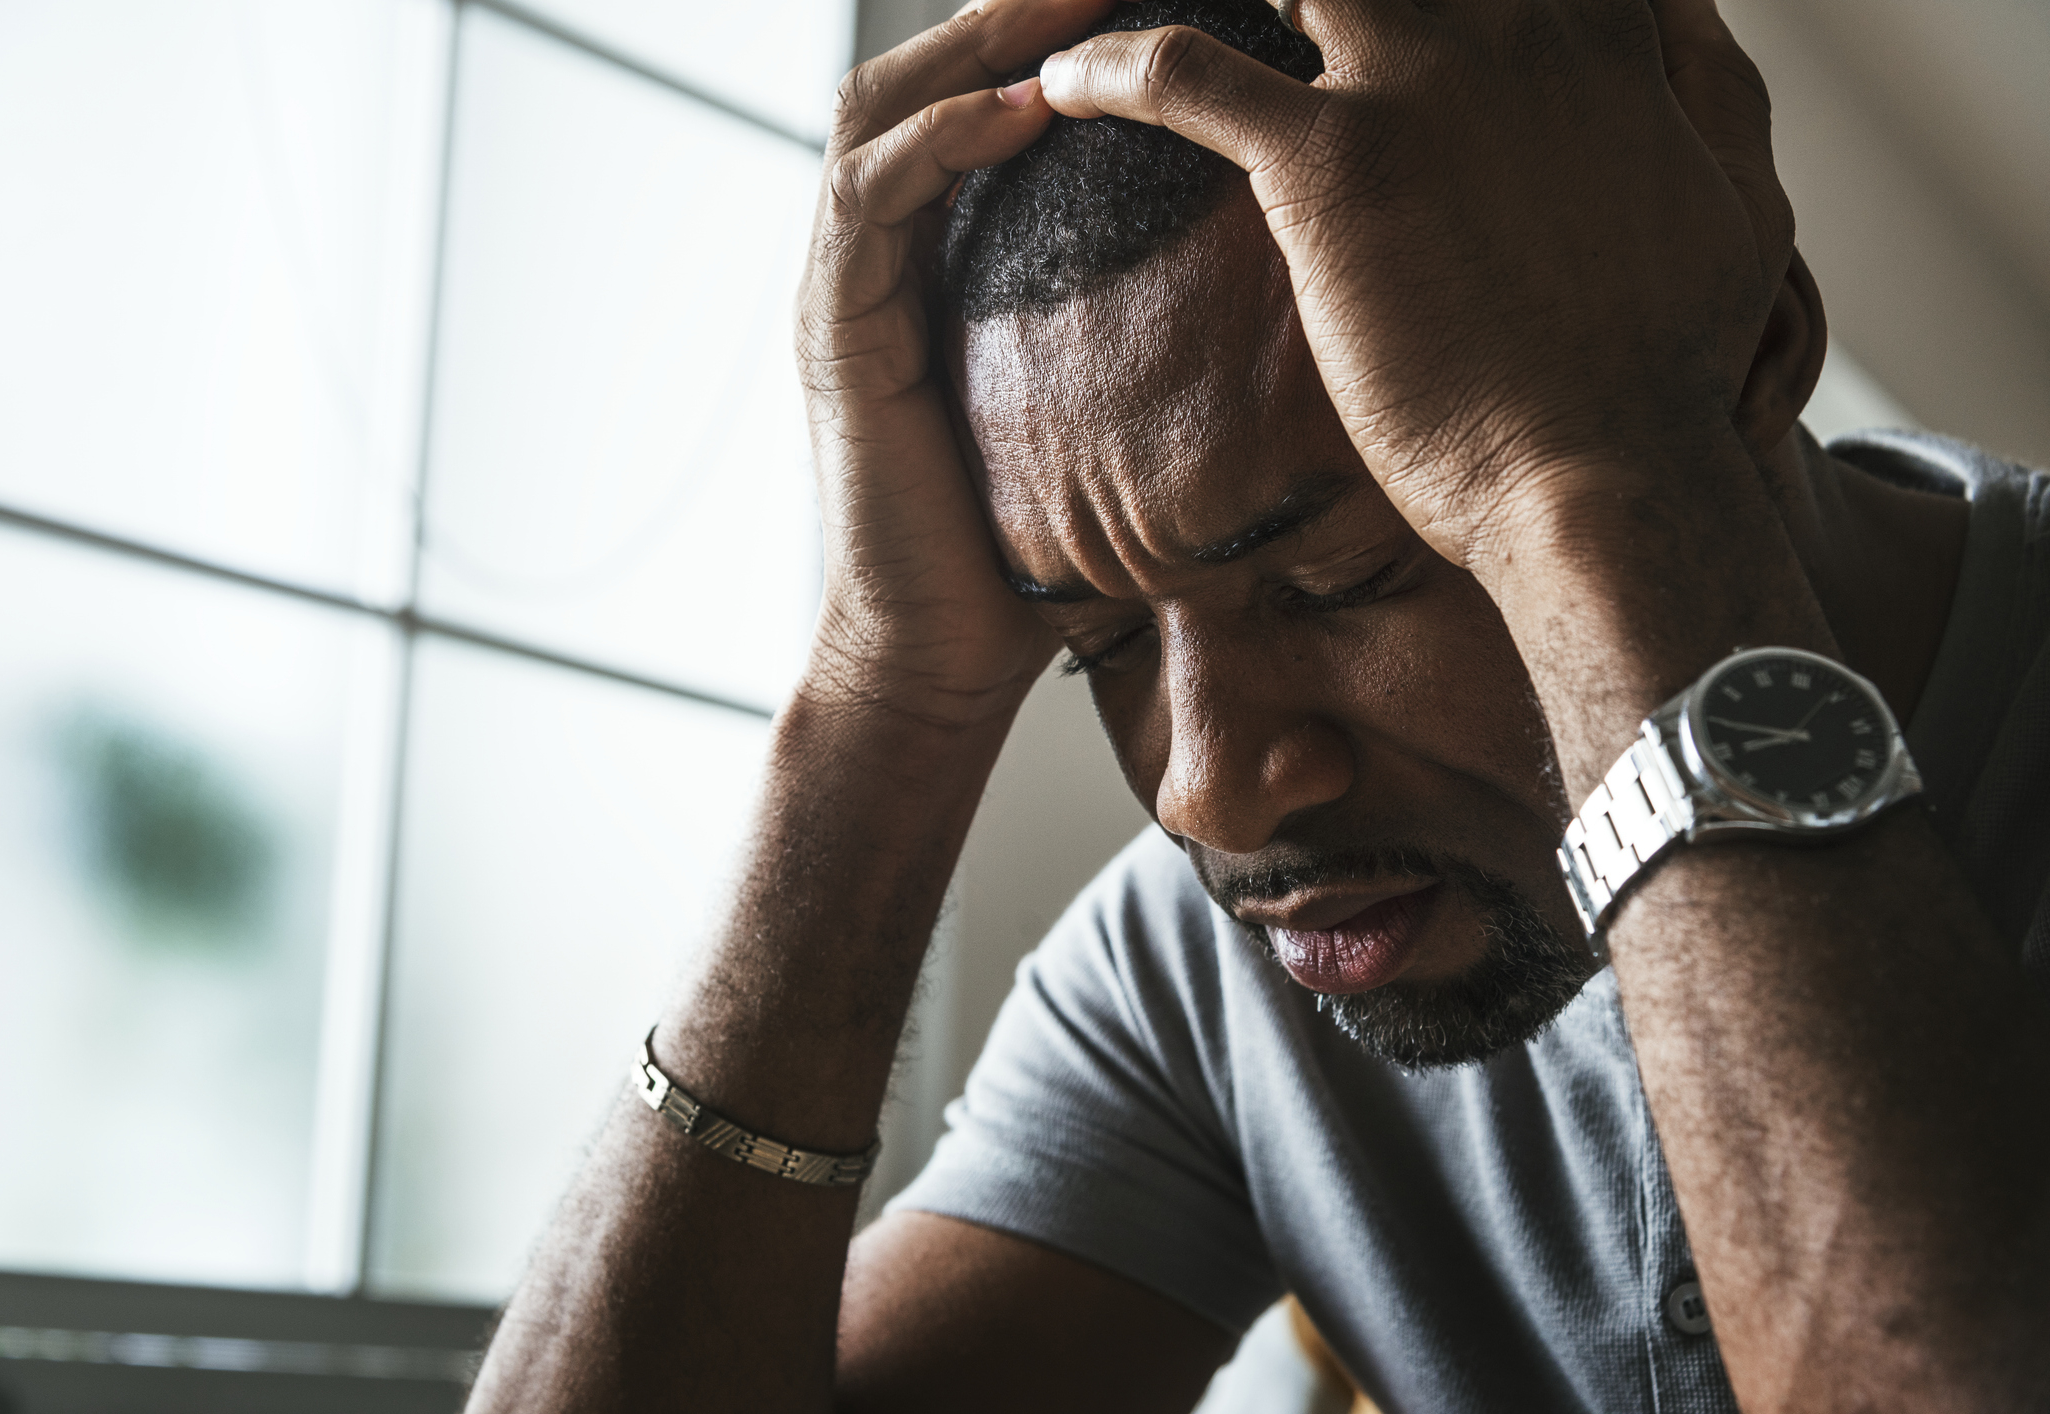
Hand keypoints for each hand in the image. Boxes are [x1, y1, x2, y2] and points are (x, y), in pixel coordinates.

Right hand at [795, 0, 1112, 725]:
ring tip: (1070, 4)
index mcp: (936, 261)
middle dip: (1013, 10)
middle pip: (923, 75)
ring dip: (975, 44)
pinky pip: (870, 200)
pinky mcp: (834, 333)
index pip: (976, 100)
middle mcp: (879, 256)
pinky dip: (942, 140)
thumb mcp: (1101, 414)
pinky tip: (1023, 108)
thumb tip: (1285, 296)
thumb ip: (1144, 339)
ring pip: (879, 111)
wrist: (941, 655)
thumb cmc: (1029, 549)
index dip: (1048, 36)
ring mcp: (846, 288)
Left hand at [1035, 0, 1794, 570]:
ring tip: (1098, 10)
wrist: (1607, 475)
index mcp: (1598, 23)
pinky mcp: (1336, 163)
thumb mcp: (1741, 195)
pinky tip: (1065, 85)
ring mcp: (1421, 80)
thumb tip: (1679, 17)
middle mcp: (1512, 20)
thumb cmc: (1671, 366)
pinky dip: (1111, 67)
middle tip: (1254, 9)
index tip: (1332, 14)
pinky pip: (1184, 74)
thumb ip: (1706, 82)